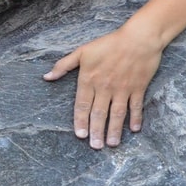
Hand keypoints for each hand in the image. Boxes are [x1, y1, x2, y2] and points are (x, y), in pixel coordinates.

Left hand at [43, 26, 163, 148]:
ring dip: (114, 130)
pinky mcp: (138, 88)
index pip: (82, 104)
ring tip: (111, 144)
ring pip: (117, 113)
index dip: (80, 120)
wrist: (138, 38)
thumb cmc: (109, 43)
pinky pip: (136, 106)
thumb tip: (46, 77)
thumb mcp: (82, 51)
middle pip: (99, 112)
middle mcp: (105, 86)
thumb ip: (63, 65)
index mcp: (89, 79)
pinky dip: (136, 118)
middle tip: (95, 146)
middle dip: (96, 131)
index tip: (80, 135)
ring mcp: (122, 88)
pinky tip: (134, 130)